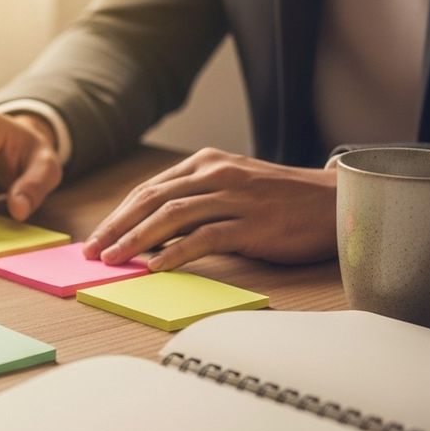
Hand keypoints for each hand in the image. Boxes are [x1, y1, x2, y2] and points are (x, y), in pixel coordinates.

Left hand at [83, 148, 337, 269]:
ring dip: (136, 240)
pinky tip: (157, 267)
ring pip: (171, 216)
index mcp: (206, 163)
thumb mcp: (232, 188)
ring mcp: (234, 198)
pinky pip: (204, 237)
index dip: (118, 215)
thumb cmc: (282, 201)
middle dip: (116, 227)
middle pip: (151, 199)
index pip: (149, 189)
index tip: (97, 237)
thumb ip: (195, 202)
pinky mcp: (252, 224)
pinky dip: (176, 253)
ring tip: (114, 260)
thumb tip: (150, 235)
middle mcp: (216, 174)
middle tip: (93, 252)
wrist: (337, 202)